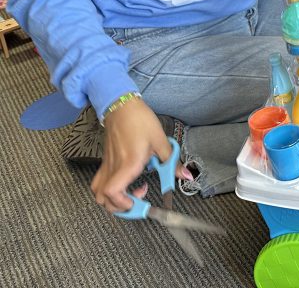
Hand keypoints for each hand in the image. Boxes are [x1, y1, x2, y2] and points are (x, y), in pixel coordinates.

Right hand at [91, 98, 188, 212]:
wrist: (122, 107)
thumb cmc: (140, 121)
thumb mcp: (161, 140)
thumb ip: (171, 161)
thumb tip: (185, 176)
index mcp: (128, 164)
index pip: (114, 193)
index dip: (125, 204)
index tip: (142, 202)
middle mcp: (114, 167)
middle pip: (103, 199)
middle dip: (119, 207)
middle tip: (138, 201)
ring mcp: (107, 165)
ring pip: (97, 192)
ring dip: (111, 200)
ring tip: (130, 194)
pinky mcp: (104, 161)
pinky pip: (99, 182)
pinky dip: (108, 190)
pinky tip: (124, 181)